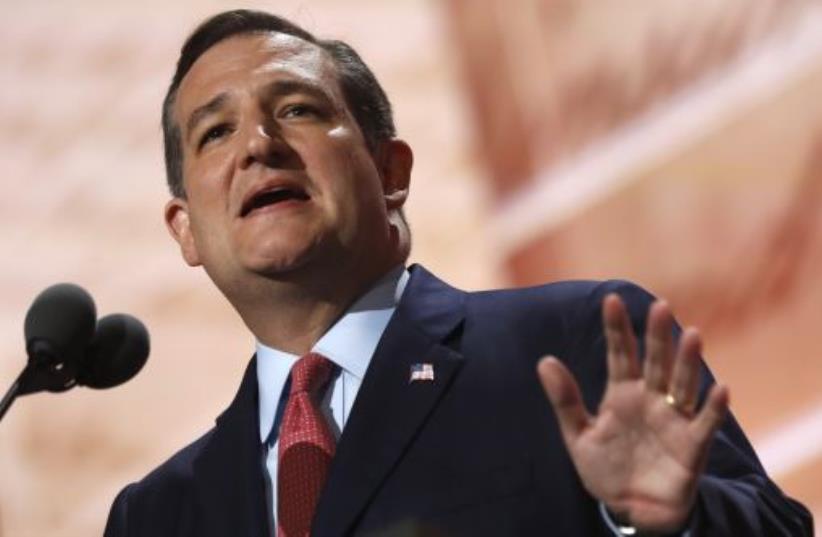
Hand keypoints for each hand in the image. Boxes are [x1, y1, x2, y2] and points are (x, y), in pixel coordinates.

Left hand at [538, 294, 729, 532]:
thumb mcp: (579, 435)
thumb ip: (565, 400)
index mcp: (622, 394)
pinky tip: (721, 389)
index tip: (610, 300)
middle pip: (656, 361)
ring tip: (693, 335)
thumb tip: (544, 361)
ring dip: (688, 362)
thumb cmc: (606, 469)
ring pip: (683, 384)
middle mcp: (651, 399)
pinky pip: (705, 424)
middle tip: (659, 306)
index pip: (620, 354)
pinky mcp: (692, 446)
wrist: (632, 510)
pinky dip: (714, 408)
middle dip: (657, 336)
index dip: (617, 328)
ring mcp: (673, 420)